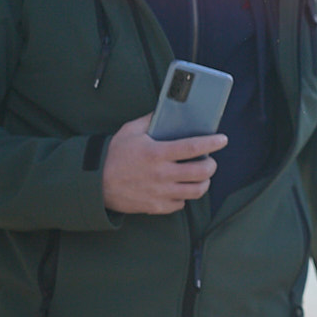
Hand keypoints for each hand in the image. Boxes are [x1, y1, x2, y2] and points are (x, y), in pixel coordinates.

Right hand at [101, 115, 226, 214]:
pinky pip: (180, 204)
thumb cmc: (113, 154)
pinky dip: (184, 197)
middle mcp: (161, 174)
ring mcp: (160, 192)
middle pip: (201, 172)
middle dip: (211, 165)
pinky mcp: (155, 206)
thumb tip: (167, 110)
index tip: (222, 139)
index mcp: (157, 153)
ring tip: (201, 176)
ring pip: (196, 191)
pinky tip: (181, 188)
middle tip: (210, 161)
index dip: (212, 143)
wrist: (93, 182)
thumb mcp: (130, 131)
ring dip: (203, 183)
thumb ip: (150, 120)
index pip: (193, 148)